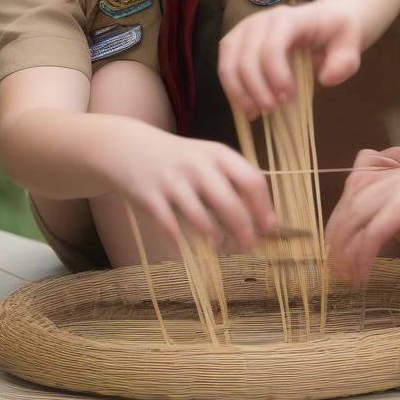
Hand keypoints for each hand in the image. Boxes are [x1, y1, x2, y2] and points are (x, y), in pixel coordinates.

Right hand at [105, 123, 275, 252]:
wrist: (130, 148)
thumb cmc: (182, 162)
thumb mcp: (210, 161)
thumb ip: (233, 184)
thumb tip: (262, 220)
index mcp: (218, 154)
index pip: (252, 179)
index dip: (263, 206)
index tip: (269, 227)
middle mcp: (197, 164)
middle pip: (229, 202)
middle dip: (243, 229)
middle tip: (249, 246)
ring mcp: (172, 180)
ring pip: (199, 217)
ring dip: (214, 237)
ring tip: (220, 246)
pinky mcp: (149, 195)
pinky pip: (168, 224)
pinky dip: (179, 242)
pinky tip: (186, 251)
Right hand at [218, 2, 361, 118]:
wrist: (325, 20)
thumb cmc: (337, 34)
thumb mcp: (351, 46)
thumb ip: (344, 63)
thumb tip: (326, 78)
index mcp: (289, 18)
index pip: (272, 45)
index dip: (275, 75)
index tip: (287, 98)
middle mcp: (261, 20)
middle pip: (247, 57)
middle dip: (257, 89)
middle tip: (272, 110)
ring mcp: (244, 29)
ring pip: (229, 63)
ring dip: (240, 92)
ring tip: (257, 113)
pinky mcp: (236, 42)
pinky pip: (225, 67)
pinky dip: (232, 90)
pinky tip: (247, 107)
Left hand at [325, 152, 399, 283]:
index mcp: (395, 175)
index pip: (353, 198)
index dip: (342, 224)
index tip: (341, 249)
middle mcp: (389, 180)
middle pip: (345, 211)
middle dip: (336, 242)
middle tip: (337, 269)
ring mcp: (394, 191)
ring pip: (352, 223)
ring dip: (345, 254)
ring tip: (346, 278)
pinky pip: (372, 235)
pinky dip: (363, 257)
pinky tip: (364, 276)